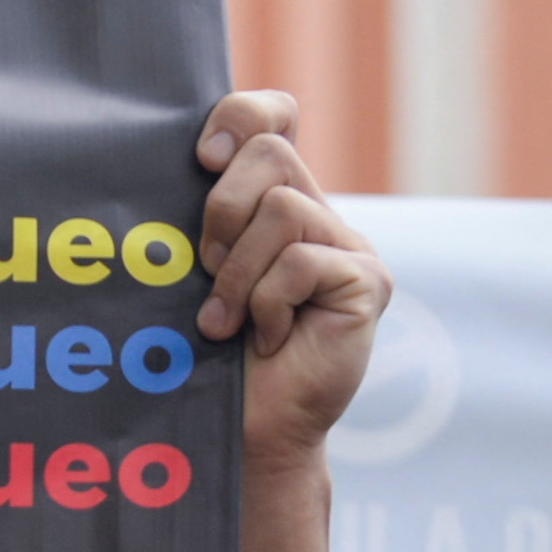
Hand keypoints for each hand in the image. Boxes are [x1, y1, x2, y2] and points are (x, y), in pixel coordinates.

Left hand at [195, 93, 387, 472]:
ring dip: (237, 272)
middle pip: (270, 154)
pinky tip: (268, 339)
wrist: (245, 435)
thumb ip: (196, 224)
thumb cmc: (205, 360)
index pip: (273, 117)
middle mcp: (318, 215)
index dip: (241, 115)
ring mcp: (350, 248)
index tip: (204, 158)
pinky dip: (268, 303)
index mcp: (274, 204)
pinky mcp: (367, 282)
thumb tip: (184, 167)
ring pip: (281, 209)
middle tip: (206, 271)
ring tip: (227, 323)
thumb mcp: (190, 279)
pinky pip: (301, 262)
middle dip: (221, 211)